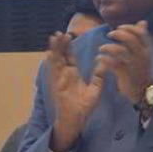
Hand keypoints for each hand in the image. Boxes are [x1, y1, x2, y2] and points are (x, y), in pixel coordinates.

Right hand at [46, 32, 105, 151]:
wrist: (77, 119)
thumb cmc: (85, 106)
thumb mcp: (96, 88)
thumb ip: (99, 75)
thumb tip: (103, 62)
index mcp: (73, 75)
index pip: (70, 58)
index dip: (69, 47)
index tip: (69, 36)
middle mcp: (65, 75)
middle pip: (61, 57)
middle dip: (60, 45)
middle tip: (60, 33)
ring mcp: (60, 79)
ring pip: (56, 61)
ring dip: (55, 50)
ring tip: (54, 37)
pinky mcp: (57, 85)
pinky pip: (53, 72)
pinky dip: (51, 62)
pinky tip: (49, 53)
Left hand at [100, 21, 152, 103]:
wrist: (142, 90)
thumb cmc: (140, 68)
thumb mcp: (143, 52)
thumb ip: (141, 38)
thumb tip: (142, 22)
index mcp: (147, 49)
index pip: (141, 34)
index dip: (129, 28)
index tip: (119, 27)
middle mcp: (142, 56)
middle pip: (131, 40)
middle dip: (118, 34)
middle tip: (109, 34)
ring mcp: (134, 65)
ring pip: (121, 51)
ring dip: (108, 47)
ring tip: (101, 48)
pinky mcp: (125, 74)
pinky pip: (113, 64)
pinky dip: (104, 59)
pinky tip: (98, 58)